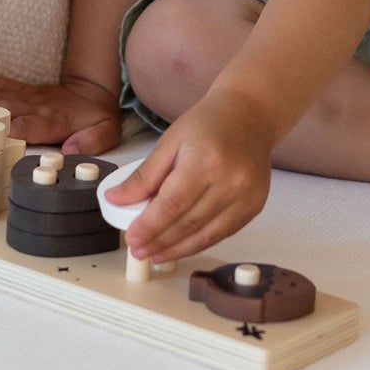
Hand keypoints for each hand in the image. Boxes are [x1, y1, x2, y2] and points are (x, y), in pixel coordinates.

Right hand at [0, 74, 120, 153]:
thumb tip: (70, 151)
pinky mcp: (22, 88)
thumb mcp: (107, 131)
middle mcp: (37, 105)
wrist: (93, 89)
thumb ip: (93, 141)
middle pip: (5, 110)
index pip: (27, 125)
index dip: (9, 132)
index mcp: (54, 119)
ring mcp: (28, 94)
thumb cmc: (96, 115)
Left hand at [104, 89, 273, 263]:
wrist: (250, 115)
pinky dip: (199, 243)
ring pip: (206, 235)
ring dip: (178, 249)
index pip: (172, 204)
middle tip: (137, 250)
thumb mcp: (169, 142)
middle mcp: (230, 182)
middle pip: (188, 223)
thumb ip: (144, 175)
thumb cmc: (208, 124)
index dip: (150, 226)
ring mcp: (246, 197)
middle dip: (159, 241)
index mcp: (205, 161)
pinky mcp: (255, 206)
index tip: (131, 238)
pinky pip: (223, 233)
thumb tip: (114, 199)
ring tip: (155, 255)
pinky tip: (181, 246)